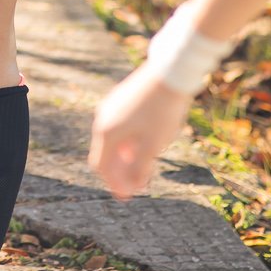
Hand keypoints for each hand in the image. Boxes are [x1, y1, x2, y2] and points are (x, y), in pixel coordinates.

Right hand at [88, 65, 191, 199]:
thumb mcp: (153, 145)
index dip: (113, 184)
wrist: (169, 73)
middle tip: (135, 186)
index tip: (127, 197)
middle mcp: (103, 119)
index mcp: (107, 132)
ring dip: (125, 157)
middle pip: (105, 153)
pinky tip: (144, 145)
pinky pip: (119, 126)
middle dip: (119, 172)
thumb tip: (133, 185)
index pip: (101, 166)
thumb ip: (140, 168)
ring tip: (143, 168)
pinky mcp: (121, 98)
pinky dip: (128, 142)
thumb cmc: (162, 111)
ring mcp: (111, 107)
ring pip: (113, 139)